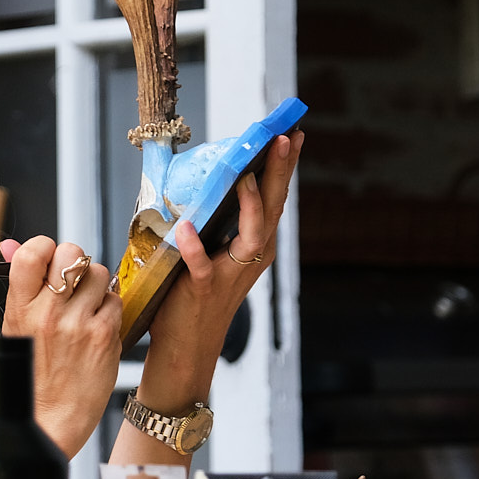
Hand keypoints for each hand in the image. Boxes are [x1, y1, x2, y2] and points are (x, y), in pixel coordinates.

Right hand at [0, 236, 121, 457]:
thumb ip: (19, 282)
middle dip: (74, 261)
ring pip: (99, 272)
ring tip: (85, 306)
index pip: (31, 252)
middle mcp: (48, 313)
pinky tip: (96, 326)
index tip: (49, 259)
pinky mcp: (104, 336)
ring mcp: (78, 324)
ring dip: (95, 284)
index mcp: (20, 308)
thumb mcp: (15, 326)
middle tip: (71, 280)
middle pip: (70, 253)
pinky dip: (109, 309)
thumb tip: (10, 245)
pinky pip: (115, 300)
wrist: (50, 417)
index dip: (45, 247)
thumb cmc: (31, 373)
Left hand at [139, 131, 303, 400]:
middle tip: (286, 138)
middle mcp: (251, 256)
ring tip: (246, 176)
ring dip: (251, 204)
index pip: (273, 198)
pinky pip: (202, 266)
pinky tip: (186, 228)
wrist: (188, 345)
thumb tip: (201, 181)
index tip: (292, 133)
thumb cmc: (195, 294)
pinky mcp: (205, 289)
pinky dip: (194, 248)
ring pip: (251, 234)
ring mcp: (232, 273)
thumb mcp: (210, 251)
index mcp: (254, 243)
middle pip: (272, 208)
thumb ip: (212, 221)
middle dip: (279, 172)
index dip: (283, 166)